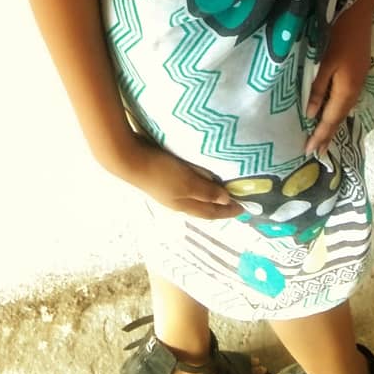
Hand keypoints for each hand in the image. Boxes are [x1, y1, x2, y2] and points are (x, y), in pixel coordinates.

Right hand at [116, 139, 243, 220]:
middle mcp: (177, 201)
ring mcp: (168, 191)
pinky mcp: (162, 179)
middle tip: (234, 202)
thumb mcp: (187, 182)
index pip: (210, 212)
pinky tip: (198, 178)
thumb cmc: (161, 172)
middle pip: (202, 208)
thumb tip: (226, 201)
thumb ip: (206, 191)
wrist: (130, 160)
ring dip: (208, 196)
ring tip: (219, 191)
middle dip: (218, 207)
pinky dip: (198, 186)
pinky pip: (186, 187)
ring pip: (194, 198)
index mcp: (184, 205)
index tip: (244, 208)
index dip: (227, 211)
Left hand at [304, 5, 371, 157]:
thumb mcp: (323, 61)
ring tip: (322, 137)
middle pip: (339, 118)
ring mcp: (358, 81)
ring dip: (332, 124)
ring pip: (343, 109)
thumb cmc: (338, 33)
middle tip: (316, 152)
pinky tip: (331, 111)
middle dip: (327, 135)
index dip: (320, 136)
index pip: (330, 120)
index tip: (310, 152)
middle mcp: (355, 89)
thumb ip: (317, 88)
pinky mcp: (357, 72)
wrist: (358, 11)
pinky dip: (336, 110)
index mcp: (346, 89)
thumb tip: (311, 115)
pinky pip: (345, 99)